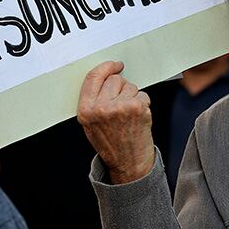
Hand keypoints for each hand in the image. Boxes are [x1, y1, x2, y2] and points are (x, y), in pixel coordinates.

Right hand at [78, 61, 154, 183]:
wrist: (128, 163)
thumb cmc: (110, 143)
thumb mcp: (90, 123)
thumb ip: (93, 100)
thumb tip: (105, 75)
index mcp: (86, 110)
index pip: (93, 77)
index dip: (106, 67)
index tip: (115, 65)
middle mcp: (101, 108)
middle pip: (115, 79)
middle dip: (121, 87)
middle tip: (121, 105)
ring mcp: (120, 107)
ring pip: (130, 86)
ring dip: (133, 96)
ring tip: (128, 116)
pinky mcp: (137, 108)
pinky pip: (143, 94)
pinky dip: (143, 103)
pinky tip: (138, 118)